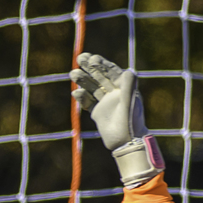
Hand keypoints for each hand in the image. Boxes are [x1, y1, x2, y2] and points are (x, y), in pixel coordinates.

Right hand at [70, 52, 163, 186]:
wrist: (126, 143)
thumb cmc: (130, 122)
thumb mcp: (130, 102)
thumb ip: (129, 86)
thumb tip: (128, 70)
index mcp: (124, 88)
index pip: (111, 71)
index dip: (101, 64)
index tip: (91, 58)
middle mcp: (115, 93)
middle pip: (100, 77)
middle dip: (89, 67)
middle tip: (79, 58)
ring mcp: (106, 103)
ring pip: (93, 88)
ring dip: (83, 80)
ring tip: (72, 74)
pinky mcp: (98, 113)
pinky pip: (88, 102)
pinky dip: (82, 97)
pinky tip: (76, 93)